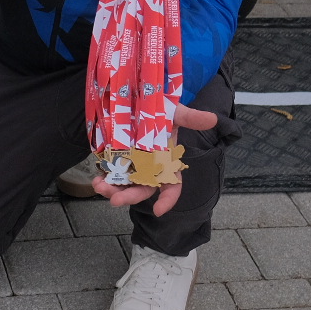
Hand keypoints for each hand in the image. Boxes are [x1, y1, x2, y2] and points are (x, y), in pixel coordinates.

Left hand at [91, 103, 220, 213]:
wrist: (138, 98)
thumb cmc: (161, 110)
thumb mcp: (175, 112)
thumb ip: (191, 118)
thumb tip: (213, 119)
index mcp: (167, 163)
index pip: (171, 186)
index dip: (167, 200)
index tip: (159, 211)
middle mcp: (149, 168)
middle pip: (142, 189)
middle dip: (130, 197)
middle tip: (116, 200)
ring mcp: (132, 165)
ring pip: (124, 184)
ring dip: (112, 189)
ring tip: (100, 186)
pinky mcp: (116, 158)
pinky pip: (110, 173)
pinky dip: (103, 177)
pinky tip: (97, 178)